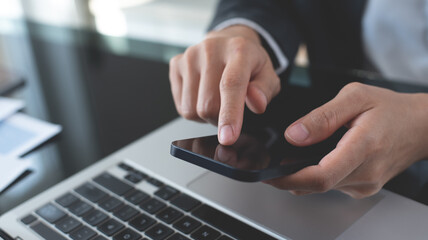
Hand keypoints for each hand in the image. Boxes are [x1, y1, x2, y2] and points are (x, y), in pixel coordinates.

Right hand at [169, 26, 279, 144]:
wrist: (227, 41)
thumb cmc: (248, 63)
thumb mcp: (267, 75)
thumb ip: (265, 90)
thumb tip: (257, 103)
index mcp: (239, 50)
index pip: (231, 85)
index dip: (229, 114)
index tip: (227, 137)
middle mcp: (211, 49)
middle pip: (208, 105)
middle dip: (220, 119)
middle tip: (230, 109)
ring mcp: (190, 56)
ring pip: (192, 109)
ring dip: (205, 116)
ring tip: (217, 100)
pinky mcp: (176, 64)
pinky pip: (181, 106)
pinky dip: (193, 109)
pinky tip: (202, 95)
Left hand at [264, 82, 427, 198]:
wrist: (419, 126)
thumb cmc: (391, 109)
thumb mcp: (355, 97)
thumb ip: (323, 116)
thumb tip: (293, 135)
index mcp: (363, 147)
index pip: (321, 176)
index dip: (289, 179)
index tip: (269, 175)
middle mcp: (366, 173)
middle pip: (317, 184)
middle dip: (290, 176)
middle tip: (272, 162)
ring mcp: (366, 184)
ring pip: (323, 186)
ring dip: (303, 175)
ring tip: (292, 156)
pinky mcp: (363, 188)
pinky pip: (332, 185)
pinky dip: (317, 175)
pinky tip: (316, 158)